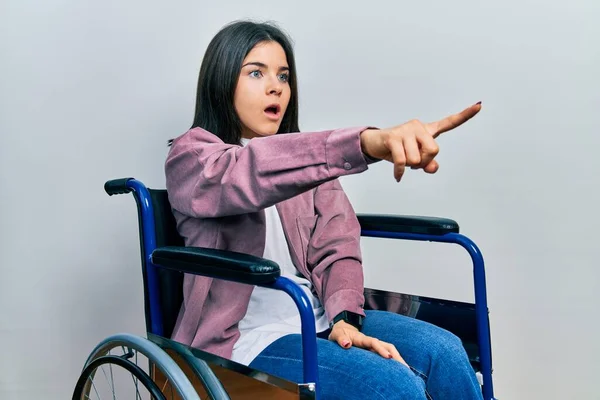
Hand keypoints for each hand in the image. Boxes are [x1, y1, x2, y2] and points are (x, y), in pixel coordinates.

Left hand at [328, 320, 408, 366]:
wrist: (341, 330)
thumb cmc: (339, 333)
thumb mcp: (337, 335)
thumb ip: (341, 339)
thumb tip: (347, 344)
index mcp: (362, 338)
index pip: (374, 342)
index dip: (381, 349)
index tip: (388, 357)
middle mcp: (371, 342)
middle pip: (387, 346)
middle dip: (396, 356)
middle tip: (405, 368)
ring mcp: (373, 346)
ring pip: (389, 350)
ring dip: (397, 359)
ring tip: (406, 371)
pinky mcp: (373, 351)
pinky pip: (385, 355)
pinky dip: (393, 362)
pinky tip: (398, 370)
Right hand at [360, 102, 481, 180]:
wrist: (374, 144)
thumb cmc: (398, 150)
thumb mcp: (416, 159)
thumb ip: (428, 164)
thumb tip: (433, 168)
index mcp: (427, 131)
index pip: (449, 123)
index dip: (465, 115)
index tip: (480, 105)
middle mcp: (419, 126)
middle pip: (434, 151)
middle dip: (423, 162)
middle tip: (414, 163)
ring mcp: (406, 130)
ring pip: (416, 159)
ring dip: (409, 167)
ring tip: (401, 161)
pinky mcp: (393, 138)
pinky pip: (402, 161)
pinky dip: (400, 172)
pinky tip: (398, 177)